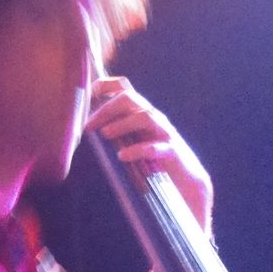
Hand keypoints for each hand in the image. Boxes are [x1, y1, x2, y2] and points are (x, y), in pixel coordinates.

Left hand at [85, 76, 213, 235]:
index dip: (104, 86)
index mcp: (141, 113)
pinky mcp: (172, 152)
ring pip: (144, 117)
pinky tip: (122, 156)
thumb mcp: (133, 144)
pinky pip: (155, 147)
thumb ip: (116, 133)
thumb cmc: (155, 164)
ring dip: (121, 124)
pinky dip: (137, 150)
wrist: (186, 185)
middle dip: (106, 108)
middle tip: (88, 125)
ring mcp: (164, 133)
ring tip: (104, 135)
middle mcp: (153, 118)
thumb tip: (86, 130)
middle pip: (130, 98)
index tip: (86, 97)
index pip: (124, 87)